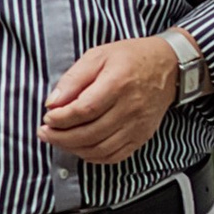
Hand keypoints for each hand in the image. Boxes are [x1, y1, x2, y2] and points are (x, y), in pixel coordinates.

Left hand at [40, 36, 181, 166]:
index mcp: (118, 83)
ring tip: (59, 140)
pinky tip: (81, 148)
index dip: (61, 118)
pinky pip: (115, 156)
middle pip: (90, 133)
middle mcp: (130, 108)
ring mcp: (137, 125)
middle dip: (61, 137)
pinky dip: (94, 157)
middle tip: (45, 133)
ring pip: (100, 149)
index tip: (48, 117)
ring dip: (74, 149)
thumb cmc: (130, 58)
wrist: (167, 67)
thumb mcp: (98, 56)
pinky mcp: (141, 136)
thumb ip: (73, 78)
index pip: (85, 110)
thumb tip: (52, 102)